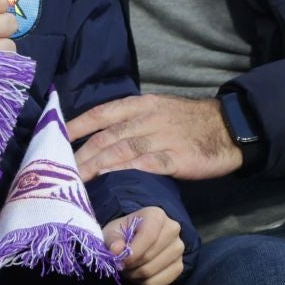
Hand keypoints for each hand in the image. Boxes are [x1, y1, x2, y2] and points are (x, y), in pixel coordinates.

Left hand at [69, 94, 241, 180]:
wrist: (230, 127)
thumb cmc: (188, 122)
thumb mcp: (158, 110)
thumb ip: (131, 122)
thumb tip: (100, 140)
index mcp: (140, 105)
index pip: (101, 113)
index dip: (77, 125)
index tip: (55, 137)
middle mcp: (147, 119)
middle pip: (106, 136)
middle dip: (80, 153)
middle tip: (58, 169)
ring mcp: (162, 138)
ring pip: (121, 150)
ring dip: (95, 165)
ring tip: (76, 179)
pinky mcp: (177, 158)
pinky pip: (146, 165)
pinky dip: (125, 171)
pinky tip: (109, 180)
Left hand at [104, 206, 184, 284]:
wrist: (137, 240)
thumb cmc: (123, 233)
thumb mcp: (113, 231)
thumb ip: (113, 239)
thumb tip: (116, 250)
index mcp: (157, 215)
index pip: (148, 236)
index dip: (132, 252)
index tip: (120, 260)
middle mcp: (173, 230)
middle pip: (149, 256)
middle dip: (130, 265)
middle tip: (120, 265)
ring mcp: (178, 249)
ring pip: (152, 271)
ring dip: (135, 274)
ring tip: (128, 268)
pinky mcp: (179, 266)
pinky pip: (158, 282)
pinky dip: (143, 282)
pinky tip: (138, 275)